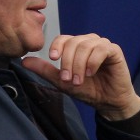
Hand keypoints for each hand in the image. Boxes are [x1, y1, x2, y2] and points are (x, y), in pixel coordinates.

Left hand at [21, 34, 139, 120]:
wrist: (108, 101)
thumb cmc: (88, 90)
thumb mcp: (62, 82)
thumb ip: (45, 70)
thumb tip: (24, 61)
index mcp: (76, 46)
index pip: (63, 38)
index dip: (57, 47)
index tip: (53, 59)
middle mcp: (89, 42)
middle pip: (73, 42)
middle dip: (68, 62)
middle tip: (68, 79)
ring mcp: (102, 45)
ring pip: (85, 45)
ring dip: (79, 65)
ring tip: (79, 80)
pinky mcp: (114, 50)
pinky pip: (101, 49)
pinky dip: (93, 62)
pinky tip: (91, 73)